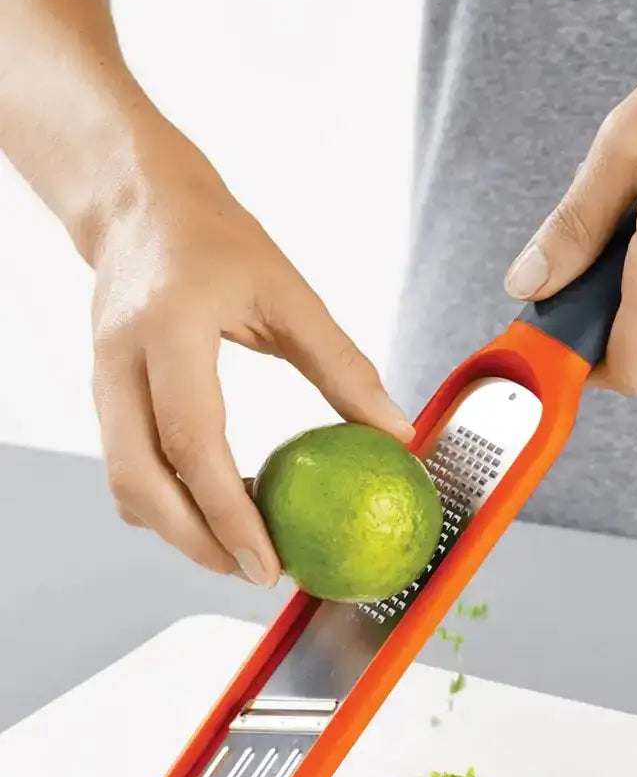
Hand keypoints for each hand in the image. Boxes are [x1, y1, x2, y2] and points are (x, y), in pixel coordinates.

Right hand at [91, 127, 412, 584]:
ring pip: (126, 484)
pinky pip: (127, 466)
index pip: (193, 443)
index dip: (228, 513)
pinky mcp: (105, 394)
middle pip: (142, 483)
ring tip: (243, 545)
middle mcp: (120, 363)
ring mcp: (102, 381)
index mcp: (169, 330)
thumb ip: (343, 365)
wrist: (138, 204)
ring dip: (179, 528)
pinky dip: (167, 500)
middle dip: (197, 542)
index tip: (267, 562)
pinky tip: (216, 503)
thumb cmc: (216, 239)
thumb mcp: (290, 293)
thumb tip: (395, 430)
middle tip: (257, 571)